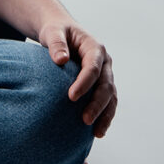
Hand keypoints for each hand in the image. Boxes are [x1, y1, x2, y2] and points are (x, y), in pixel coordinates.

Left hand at [39, 19, 116, 136]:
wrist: (61, 31)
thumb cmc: (56, 31)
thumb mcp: (52, 32)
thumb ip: (56, 43)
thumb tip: (61, 60)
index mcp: (94, 47)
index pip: (93, 68)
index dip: (84, 83)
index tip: (71, 97)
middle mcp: (104, 62)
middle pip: (106, 85)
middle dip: (97, 103)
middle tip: (84, 119)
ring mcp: (105, 74)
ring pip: (111, 97)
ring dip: (105, 114)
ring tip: (96, 132)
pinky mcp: (101, 85)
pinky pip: (107, 102)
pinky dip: (104, 116)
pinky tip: (98, 131)